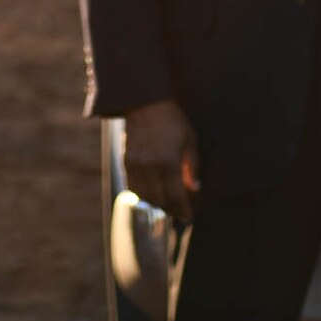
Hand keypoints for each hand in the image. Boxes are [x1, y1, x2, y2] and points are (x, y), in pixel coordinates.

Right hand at [122, 99, 200, 226]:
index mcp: (168, 161)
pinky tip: (152, 193)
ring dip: (156, 203)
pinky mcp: (126, 161)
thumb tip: (194, 188)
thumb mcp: (190, 140)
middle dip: (171, 209)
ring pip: (144, 196)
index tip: (188, 216)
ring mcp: (135, 164)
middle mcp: (149, 166)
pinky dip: (143, 194)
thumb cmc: (172, 120)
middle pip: (159, 199)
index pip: (175, 196)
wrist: (144, 103)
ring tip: (167, 204)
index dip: (182, 209)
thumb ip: (192, 166)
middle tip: (180, 212)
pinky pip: (132, 186)